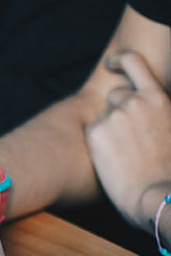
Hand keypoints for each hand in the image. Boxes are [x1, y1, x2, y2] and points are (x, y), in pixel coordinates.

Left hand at [85, 51, 170, 231]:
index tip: (111, 64)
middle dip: (118, 111)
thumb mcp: (170, 131)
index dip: (119, 60)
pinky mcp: (95, 132)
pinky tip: (113, 160)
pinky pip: (92, 132)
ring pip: (103, 116)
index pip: (133, 63)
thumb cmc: (167, 170)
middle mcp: (135, 101)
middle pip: (116, 95)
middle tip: (127, 138)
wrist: (156, 195)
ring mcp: (113, 115)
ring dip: (109, 129)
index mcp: (158, 98)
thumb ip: (155, 114)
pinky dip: (98, 144)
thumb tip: (144, 113)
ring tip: (124, 154)